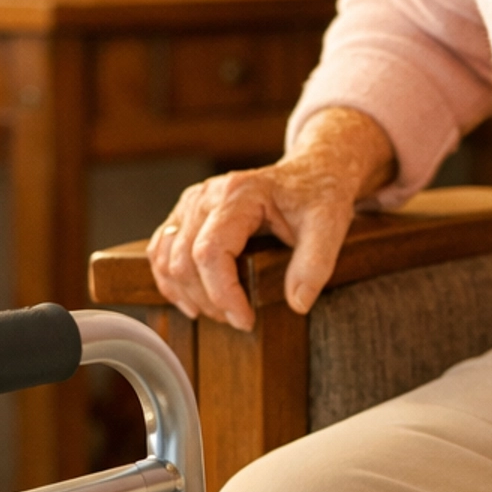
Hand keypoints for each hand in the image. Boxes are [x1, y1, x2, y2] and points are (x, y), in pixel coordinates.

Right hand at [149, 109, 394, 330]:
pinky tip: (193, 301)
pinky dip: (171, 281)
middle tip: (240, 319)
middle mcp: (207, 195)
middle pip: (183, 260)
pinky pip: (161, 250)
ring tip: (222, 312)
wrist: (311, 172)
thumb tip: (297, 303)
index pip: (210, 252)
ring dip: (188, 294)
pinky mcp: (187, 212)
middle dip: (209, 300)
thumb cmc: (318, 195)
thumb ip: (315, 264)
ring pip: (166, 258)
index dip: (223, 294)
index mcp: (239, 194)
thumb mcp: (330, 225)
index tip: (246, 320)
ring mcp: (192, 202)